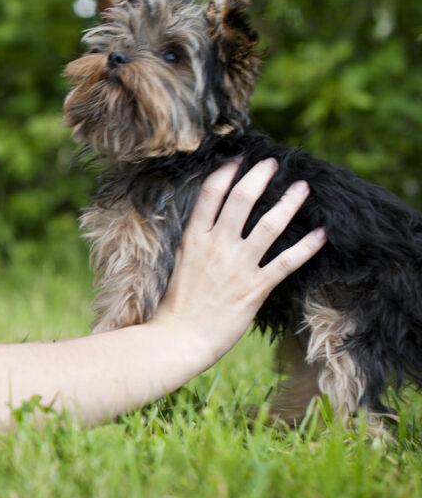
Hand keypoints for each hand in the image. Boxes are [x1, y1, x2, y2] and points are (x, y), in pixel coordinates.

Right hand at [154, 158, 326, 363]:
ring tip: (303, 188)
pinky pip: (287, 262)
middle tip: (273, 163)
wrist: (178, 337)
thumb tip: (211, 225)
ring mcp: (237, 266)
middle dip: (260, 176)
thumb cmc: (176, 305)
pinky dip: (306, 246)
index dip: (226, 172)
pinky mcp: (255, 288)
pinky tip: (321, 234)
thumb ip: (197, 242)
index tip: (239, 159)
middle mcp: (216, 246)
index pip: (210, 194)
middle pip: (241, 199)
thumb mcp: (181, 263)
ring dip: (289, 203)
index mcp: (194, 238)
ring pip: (269, 225)